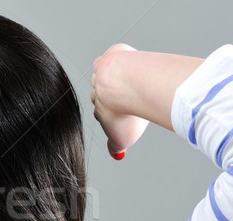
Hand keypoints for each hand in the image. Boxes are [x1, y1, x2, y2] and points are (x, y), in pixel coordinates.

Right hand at [91, 44, 148, 158]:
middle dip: (113, 93)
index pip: (101, 109)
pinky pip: (116, 55)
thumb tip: (116, 154)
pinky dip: (122, 58)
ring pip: (105, 71)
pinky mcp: (114, 54)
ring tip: (134, 80)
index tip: (121, 115)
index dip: (112, 113)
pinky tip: (135, 64)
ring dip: (117, 75)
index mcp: (99, 106)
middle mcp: (98, 87)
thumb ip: (116, 146)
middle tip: (128, 97)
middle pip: (102, 90)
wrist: (129, 85)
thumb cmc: (126, 111)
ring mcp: (104, 69)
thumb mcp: (123, 137)